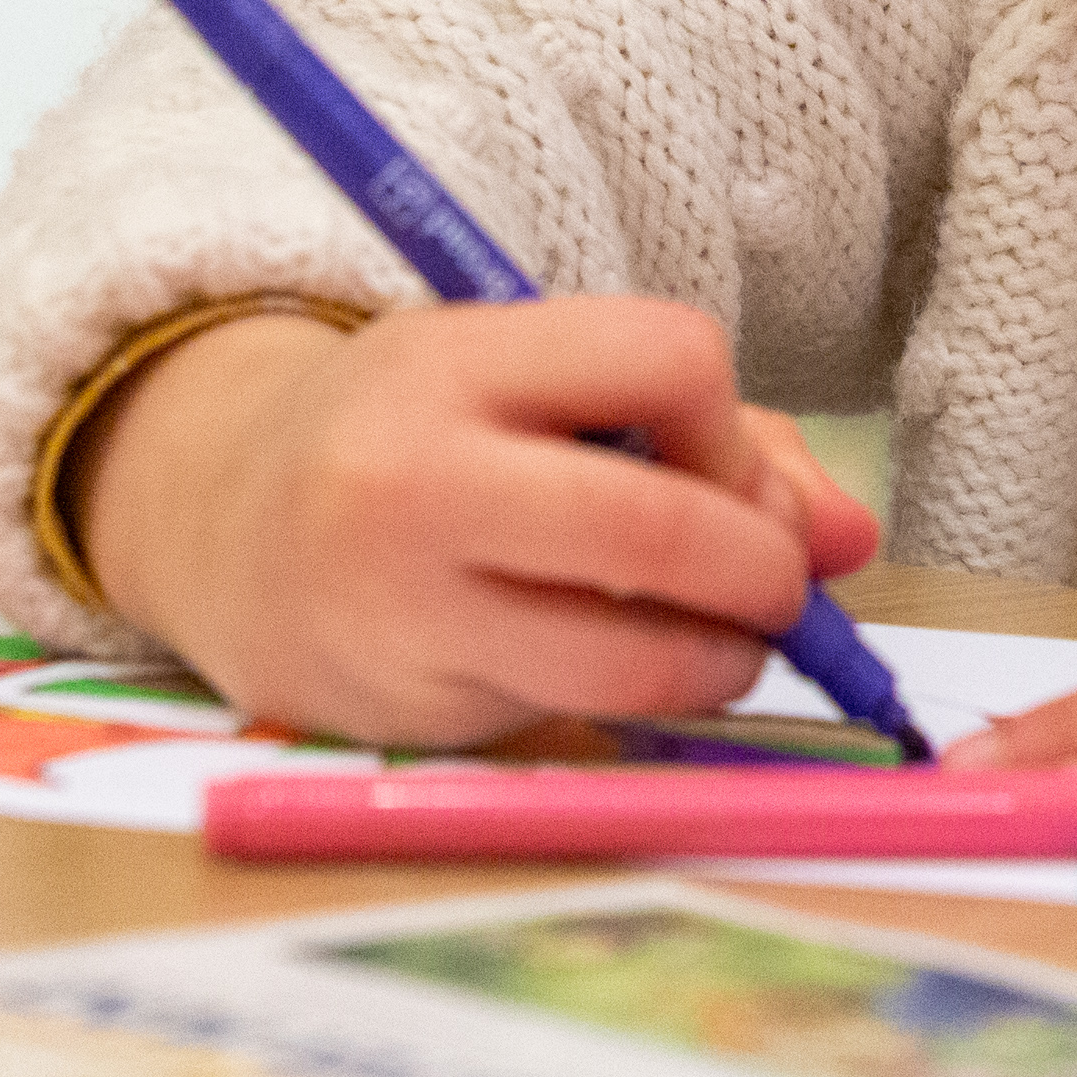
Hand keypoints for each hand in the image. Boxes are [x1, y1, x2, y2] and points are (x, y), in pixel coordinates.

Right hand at [70, 298, 882, 748]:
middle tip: (773, 586)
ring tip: (719, 643)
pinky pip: (573, 717)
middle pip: (663, 530)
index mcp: (458, 360)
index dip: (728, 426)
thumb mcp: (544, 387)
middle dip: (763, 570)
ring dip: (724, 662)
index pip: (672, 360)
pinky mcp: (409, 711)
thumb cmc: (427, 440)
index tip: (707, 460)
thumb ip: (718, 443)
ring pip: (632, 661)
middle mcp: (418, 480)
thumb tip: (851, 539)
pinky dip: (636, 702)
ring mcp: (406, 609)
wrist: (224, 525)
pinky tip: (615, 668)